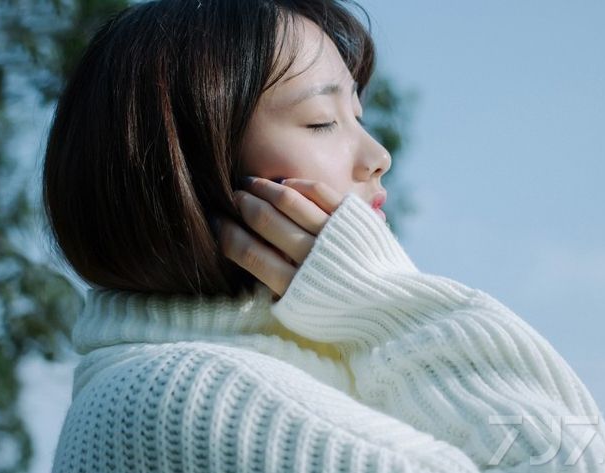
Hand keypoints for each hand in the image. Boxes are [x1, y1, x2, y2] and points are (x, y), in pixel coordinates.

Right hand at [216, 176, 343, 300]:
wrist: (389, 307)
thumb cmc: (339, 311)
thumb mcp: (302, 310)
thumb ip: (274, 286)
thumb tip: (246, 255)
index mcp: (294, 287)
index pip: (246, 251)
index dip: (225, 232)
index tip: (215, 220)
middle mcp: (312, 258)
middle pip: (264, 220)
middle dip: (241, 204)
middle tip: (232, 196)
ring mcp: (334, 235)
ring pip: (289, 201)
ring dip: (264, 187)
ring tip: (251, 182)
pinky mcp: (353, 218)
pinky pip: (319, 192)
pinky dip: (298, 184)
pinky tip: (285, 183)